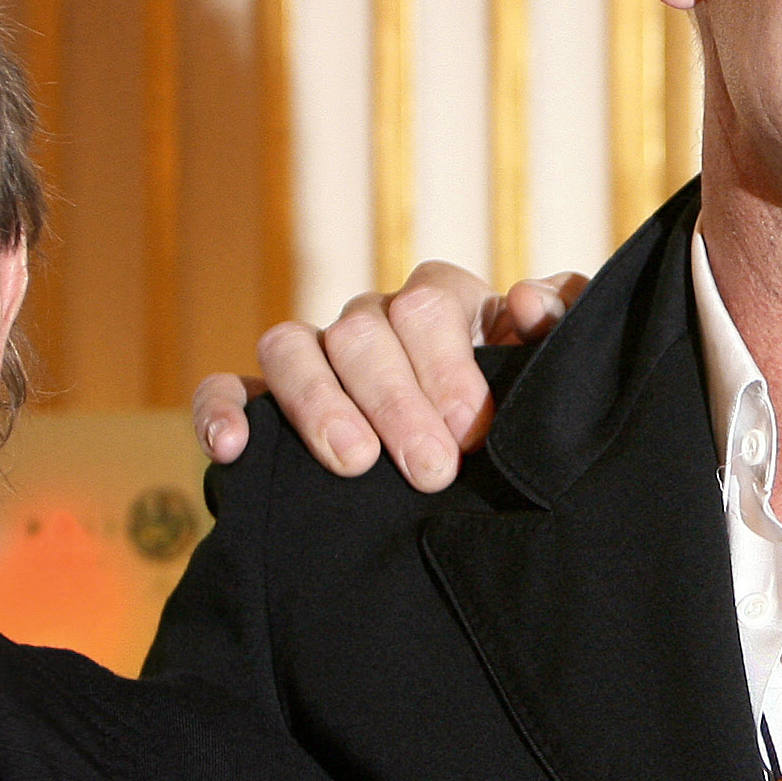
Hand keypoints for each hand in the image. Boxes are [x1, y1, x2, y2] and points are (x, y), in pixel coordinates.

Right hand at [191, 263, 587, 491]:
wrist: (484, 480)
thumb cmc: (519, 416)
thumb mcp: (551, 374)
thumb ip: (559, 329)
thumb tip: (528, 303)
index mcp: (442, 307)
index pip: (430, 300)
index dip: (448, 363)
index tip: (472, 428)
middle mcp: (372, 324)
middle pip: (363, 329)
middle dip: (397, 401)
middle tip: (432, 471)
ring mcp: (315, 360)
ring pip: (290, 347)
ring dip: (319, 404)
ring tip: (354, 464)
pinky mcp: (264, 405)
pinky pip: (225, 389)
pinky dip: (222, 410)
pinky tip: (234, 449)